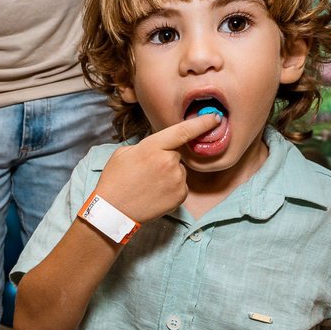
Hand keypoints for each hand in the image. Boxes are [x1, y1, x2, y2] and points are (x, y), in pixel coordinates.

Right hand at [93, 113, 220, 222]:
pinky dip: (171, 187)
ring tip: (149, 184)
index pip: (183, 131)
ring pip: (179, 169)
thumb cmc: (115, 180)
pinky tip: (156, 193)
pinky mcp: (180, 195)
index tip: (215, 118)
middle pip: (176, 153)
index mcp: (152, 147)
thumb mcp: (124, 153)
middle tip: (147, 170)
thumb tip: (161, 145)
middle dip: (166, 157)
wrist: (114, 211)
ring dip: (169, 173)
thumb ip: (147, 145)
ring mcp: (176, 180)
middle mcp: (168, 162)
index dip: (201, 123)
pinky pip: (181, 184)